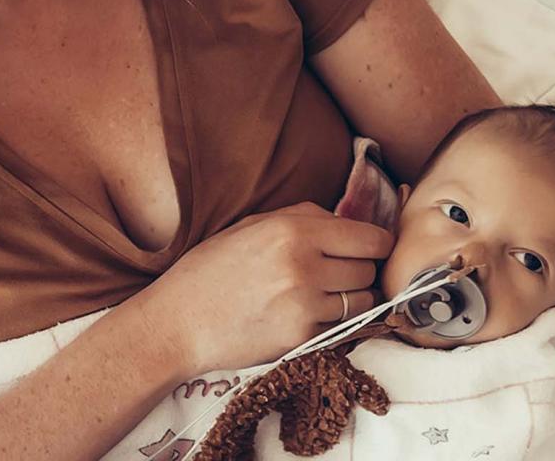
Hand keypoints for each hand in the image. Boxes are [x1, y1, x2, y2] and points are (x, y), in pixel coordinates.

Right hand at [125, 200, 391, 375]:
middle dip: (361, 271)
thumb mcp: (252, 226)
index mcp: (292, 229)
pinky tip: (306, 316)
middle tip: (338, 273)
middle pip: (370, 269)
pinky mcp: (301, 338)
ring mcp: (304, 304)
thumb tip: (348, 220)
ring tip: (324, 296)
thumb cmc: (211, 270)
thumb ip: (303, 217)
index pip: (371, 237)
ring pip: (363, 302)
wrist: (178, 322)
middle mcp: (303, 264)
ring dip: (352, 300)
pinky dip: (333, 323)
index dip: (376, 244)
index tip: (369, 249)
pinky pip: (342, 328)